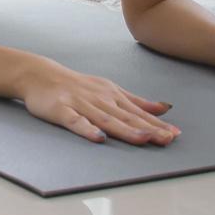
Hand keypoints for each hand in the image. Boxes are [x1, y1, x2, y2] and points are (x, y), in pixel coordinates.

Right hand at [17, 59, 179, 144]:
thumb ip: (136, 101)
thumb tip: (164, 108)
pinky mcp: (62, 111)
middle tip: (167, 139)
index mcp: (113, 95)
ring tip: (143, 138)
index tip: (175, 134)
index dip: (157, 124)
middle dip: (148, 128)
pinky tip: (98, 138)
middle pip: (126, 117)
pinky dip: (87, 129)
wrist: (40, 75)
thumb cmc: (77, 85)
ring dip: (125, 129)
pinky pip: (76, 122)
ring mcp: (81, 105)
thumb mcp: (110, 89)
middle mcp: (100, 99)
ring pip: (106, 120)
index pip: (138, 112)